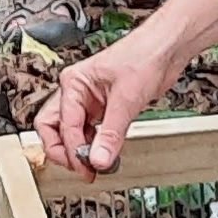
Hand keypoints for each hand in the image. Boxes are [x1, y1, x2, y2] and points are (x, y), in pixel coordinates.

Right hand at [35, 37, 180, 180]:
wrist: (165, 49)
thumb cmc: (143, 57)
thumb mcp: (126, 99)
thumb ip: (111, 134)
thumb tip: (98, 159)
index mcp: (74, 83)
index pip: (64, 125)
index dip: (74, 149)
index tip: (87, 167)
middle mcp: (77, 92)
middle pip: (52, 127)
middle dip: (62, 151)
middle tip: (80, 169)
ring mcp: (89, 100)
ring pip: (69, 131)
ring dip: (77, 150)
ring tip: (92, 166)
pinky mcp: (103, 108)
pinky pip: (88, 131)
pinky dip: (92, 145)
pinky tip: (103, 154)